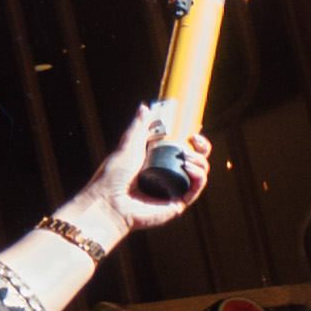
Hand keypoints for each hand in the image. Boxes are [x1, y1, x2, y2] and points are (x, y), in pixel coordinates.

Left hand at [79, 100, 205, 231]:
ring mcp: (174, 189)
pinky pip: (196, 188)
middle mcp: (168, 174)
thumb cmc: (113, 177)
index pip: (183, 147)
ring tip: (185, 156)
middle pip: (196, 158)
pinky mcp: (177, 203)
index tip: (194, 130)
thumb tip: (144, 107)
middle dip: (202, 147)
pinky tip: (189, 168)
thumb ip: (138, 127)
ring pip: (200, 172)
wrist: (109, 203)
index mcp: (158, 161)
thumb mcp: (128, 146)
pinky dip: (199, 176)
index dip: (192, 139)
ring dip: (199, 160)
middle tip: (195, 138)